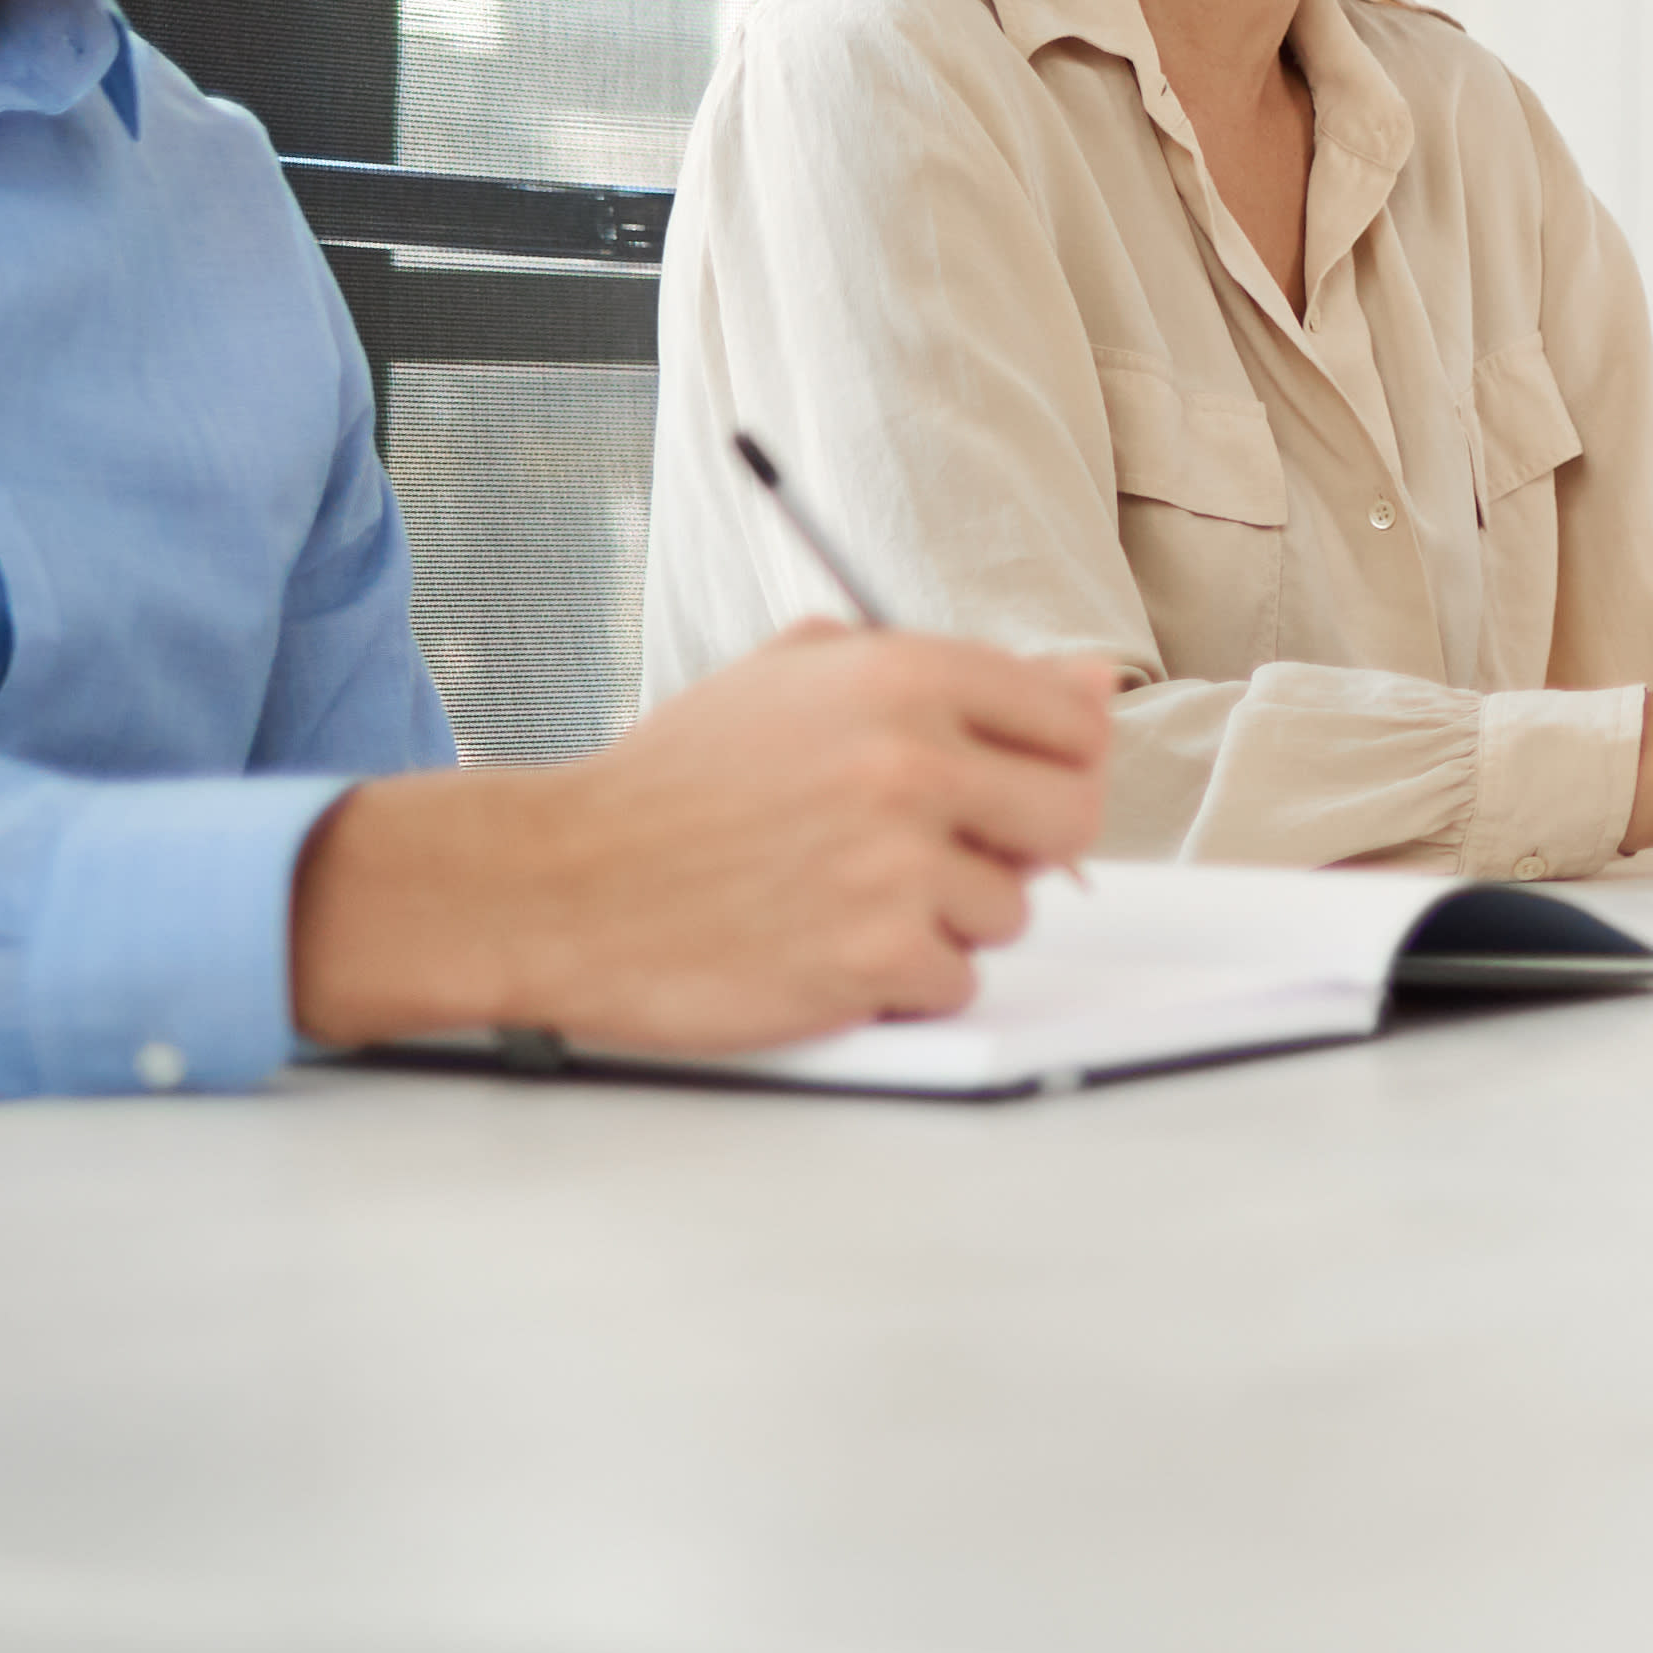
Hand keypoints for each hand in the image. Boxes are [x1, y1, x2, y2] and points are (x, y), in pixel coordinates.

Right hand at [288, 625, 1115, 1052]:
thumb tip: (1094, 684)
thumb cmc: (676, 782)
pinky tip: (827, 947)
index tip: (1007, 788)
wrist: (558, 882)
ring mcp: (895, 865)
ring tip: (847, 897)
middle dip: (1019, 846)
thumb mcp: (802, 675)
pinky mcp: (872, 959)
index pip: (1071, 721)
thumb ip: (953, 670)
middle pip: (1071, 819)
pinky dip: (905, 981)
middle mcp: (911, 763)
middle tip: (941, 854)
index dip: (1050, 762)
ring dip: (948, 918)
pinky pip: (956, 982)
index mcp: (905, 676)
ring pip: (1011, 910)